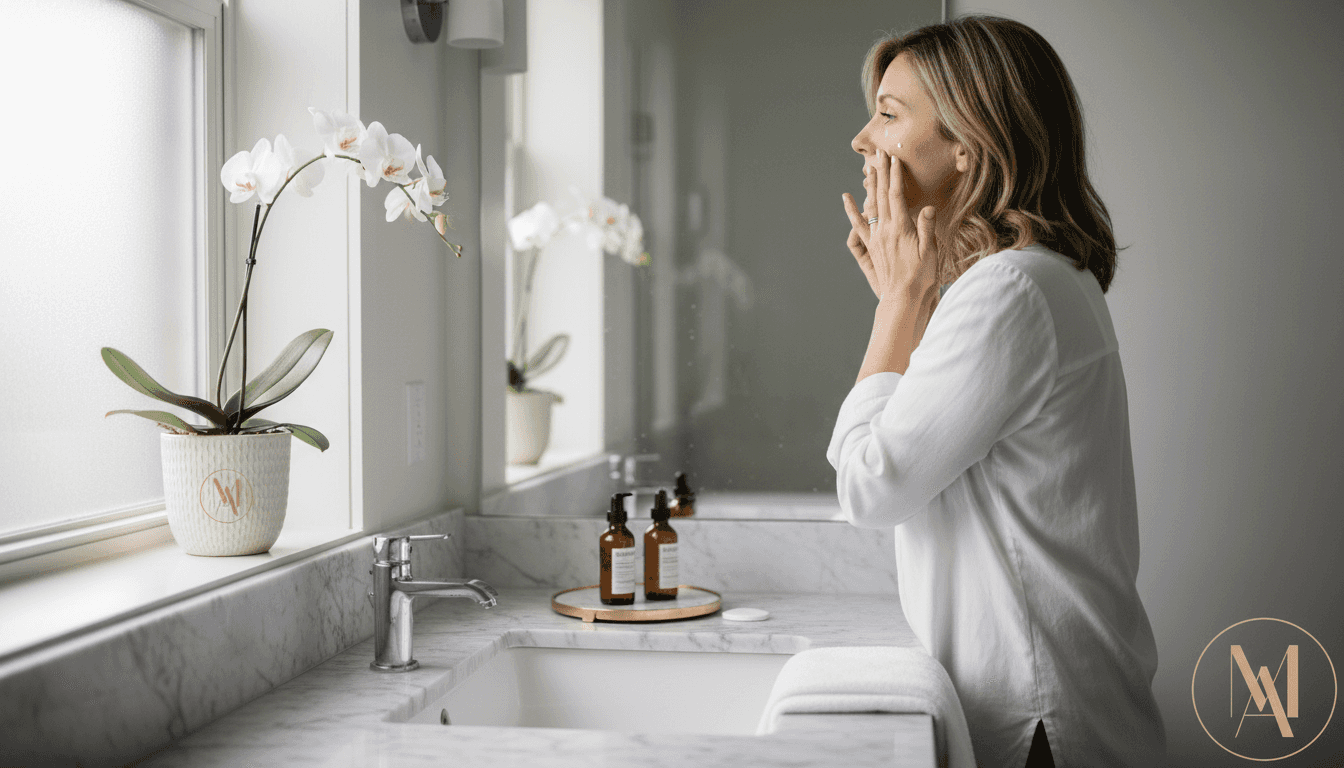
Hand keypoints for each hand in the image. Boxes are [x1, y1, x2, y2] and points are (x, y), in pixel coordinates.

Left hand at [841, 149, 938, 304]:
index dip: (895, 176)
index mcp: (900, 229)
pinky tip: (847, 198)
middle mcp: (884, 231)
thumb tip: (926, 207)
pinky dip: (852, 210)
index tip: (894, 159)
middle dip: (881, 173)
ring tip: (868, 169)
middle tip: (880, 154)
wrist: (903, 299)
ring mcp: (876, 238)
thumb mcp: (930, 252)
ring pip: (870, 206)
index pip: (896, 196)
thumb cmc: (921, 278)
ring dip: (870, 186)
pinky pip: (859, 224)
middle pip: (880, 196)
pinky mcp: (871, 247)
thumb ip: (926, 228)